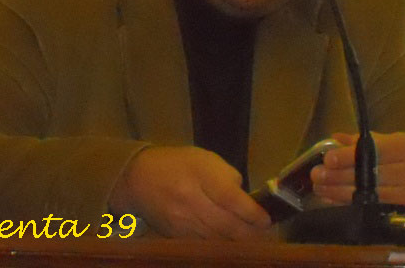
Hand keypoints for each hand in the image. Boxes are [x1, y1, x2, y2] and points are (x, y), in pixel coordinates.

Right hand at [109, 146, 271, 238]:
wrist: (138, 179)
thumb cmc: (177, 163)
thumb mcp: (205, 158)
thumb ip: (228, 176)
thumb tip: (246, 199)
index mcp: (199, 174)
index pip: (230, 198)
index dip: (251, 213)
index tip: (266, 219)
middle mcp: (190, 200)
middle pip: (226, 225)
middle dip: (249, 233)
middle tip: (264, 235)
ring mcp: (181, 222)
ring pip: (216, 240)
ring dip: (237, 243)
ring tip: (253, 241)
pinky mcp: (175, 236)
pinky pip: (203, 245)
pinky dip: (219, 246)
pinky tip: (230, 244)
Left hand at [310, 132, 404, 206]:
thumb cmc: (399, 156)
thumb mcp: (385, 141)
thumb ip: (359, 141)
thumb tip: (333, 139)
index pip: (374, 151)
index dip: (349, 156)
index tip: (328, 159)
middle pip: (368, 174)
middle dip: (338, 175)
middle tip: (316, 174)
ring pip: (366, 193)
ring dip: (338, 190)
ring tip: (319, 186)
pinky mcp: (400, 209)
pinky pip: (367, 205)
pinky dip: (345, 201)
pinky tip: (329, 197)